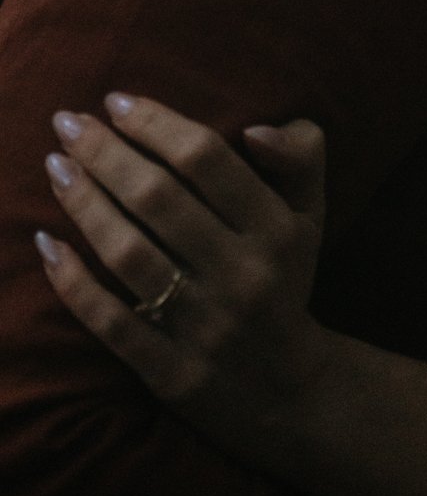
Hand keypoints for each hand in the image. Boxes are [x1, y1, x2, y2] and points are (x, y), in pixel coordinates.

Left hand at [37, 97, 331, 454]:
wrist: (291, 395)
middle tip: (66, 121)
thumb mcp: (311, 217)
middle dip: (106, 152)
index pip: (207, 160)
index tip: (114, 100)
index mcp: (278, 230)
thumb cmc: (286, 283)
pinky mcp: (170, 372)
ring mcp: (205, 327)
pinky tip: (46, 243)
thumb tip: (255, 129)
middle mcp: (244, 274)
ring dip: (84, 203)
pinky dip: (72, 281)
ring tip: (54, 166)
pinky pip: (110, 321)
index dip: (155, 124)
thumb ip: (301, 157)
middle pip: (159, 199)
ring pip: (129, 254)